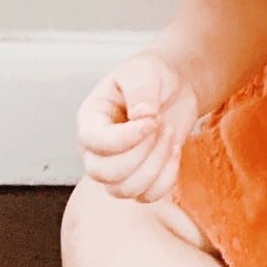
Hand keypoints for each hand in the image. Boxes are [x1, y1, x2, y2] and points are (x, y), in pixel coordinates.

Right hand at [76, 51, 198, 204]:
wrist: (174, 86)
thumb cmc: (152, 75)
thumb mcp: (145, 70)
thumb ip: (141, 91)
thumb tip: (142, 116)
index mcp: (91, 120)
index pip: (94, 143)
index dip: (125, 139)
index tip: (154, 119)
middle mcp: (97, 149)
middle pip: (106, 174)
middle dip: (143, 152)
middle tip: (162, 124)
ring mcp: (115, 168)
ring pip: (125, 190)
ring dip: (156, 163)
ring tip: (170, 133)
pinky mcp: (137, 178)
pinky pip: (146, 197)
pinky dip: (166, 178)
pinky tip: (175, 150)